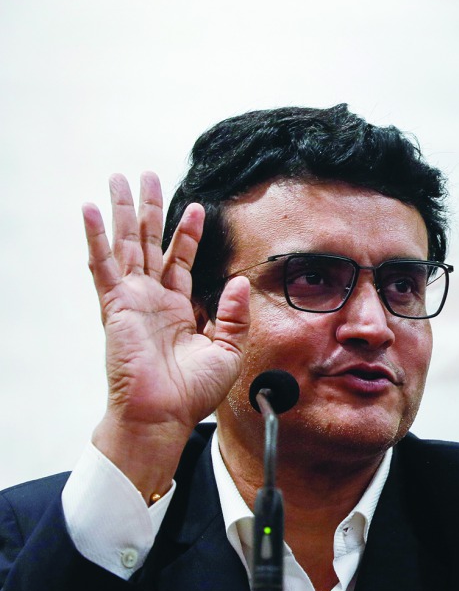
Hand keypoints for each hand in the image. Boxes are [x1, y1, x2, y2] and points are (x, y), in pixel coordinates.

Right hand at [83, 172, 248, 498]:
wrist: (165, 414)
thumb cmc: (193, 392)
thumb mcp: (227, 350)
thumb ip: (233, 314)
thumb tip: (237, 281)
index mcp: (179, 308)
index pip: (181, 260)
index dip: (188, 233)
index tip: (198, 208)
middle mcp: (153, 299)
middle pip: (149, 242)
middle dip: (148, 208)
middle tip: (145, 176)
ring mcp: (133, 299)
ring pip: (126, 244)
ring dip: (122, 211)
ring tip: (119, 178)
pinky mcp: (116, 306)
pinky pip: (103, 265)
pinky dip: (95, 237)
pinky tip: (89, 210)